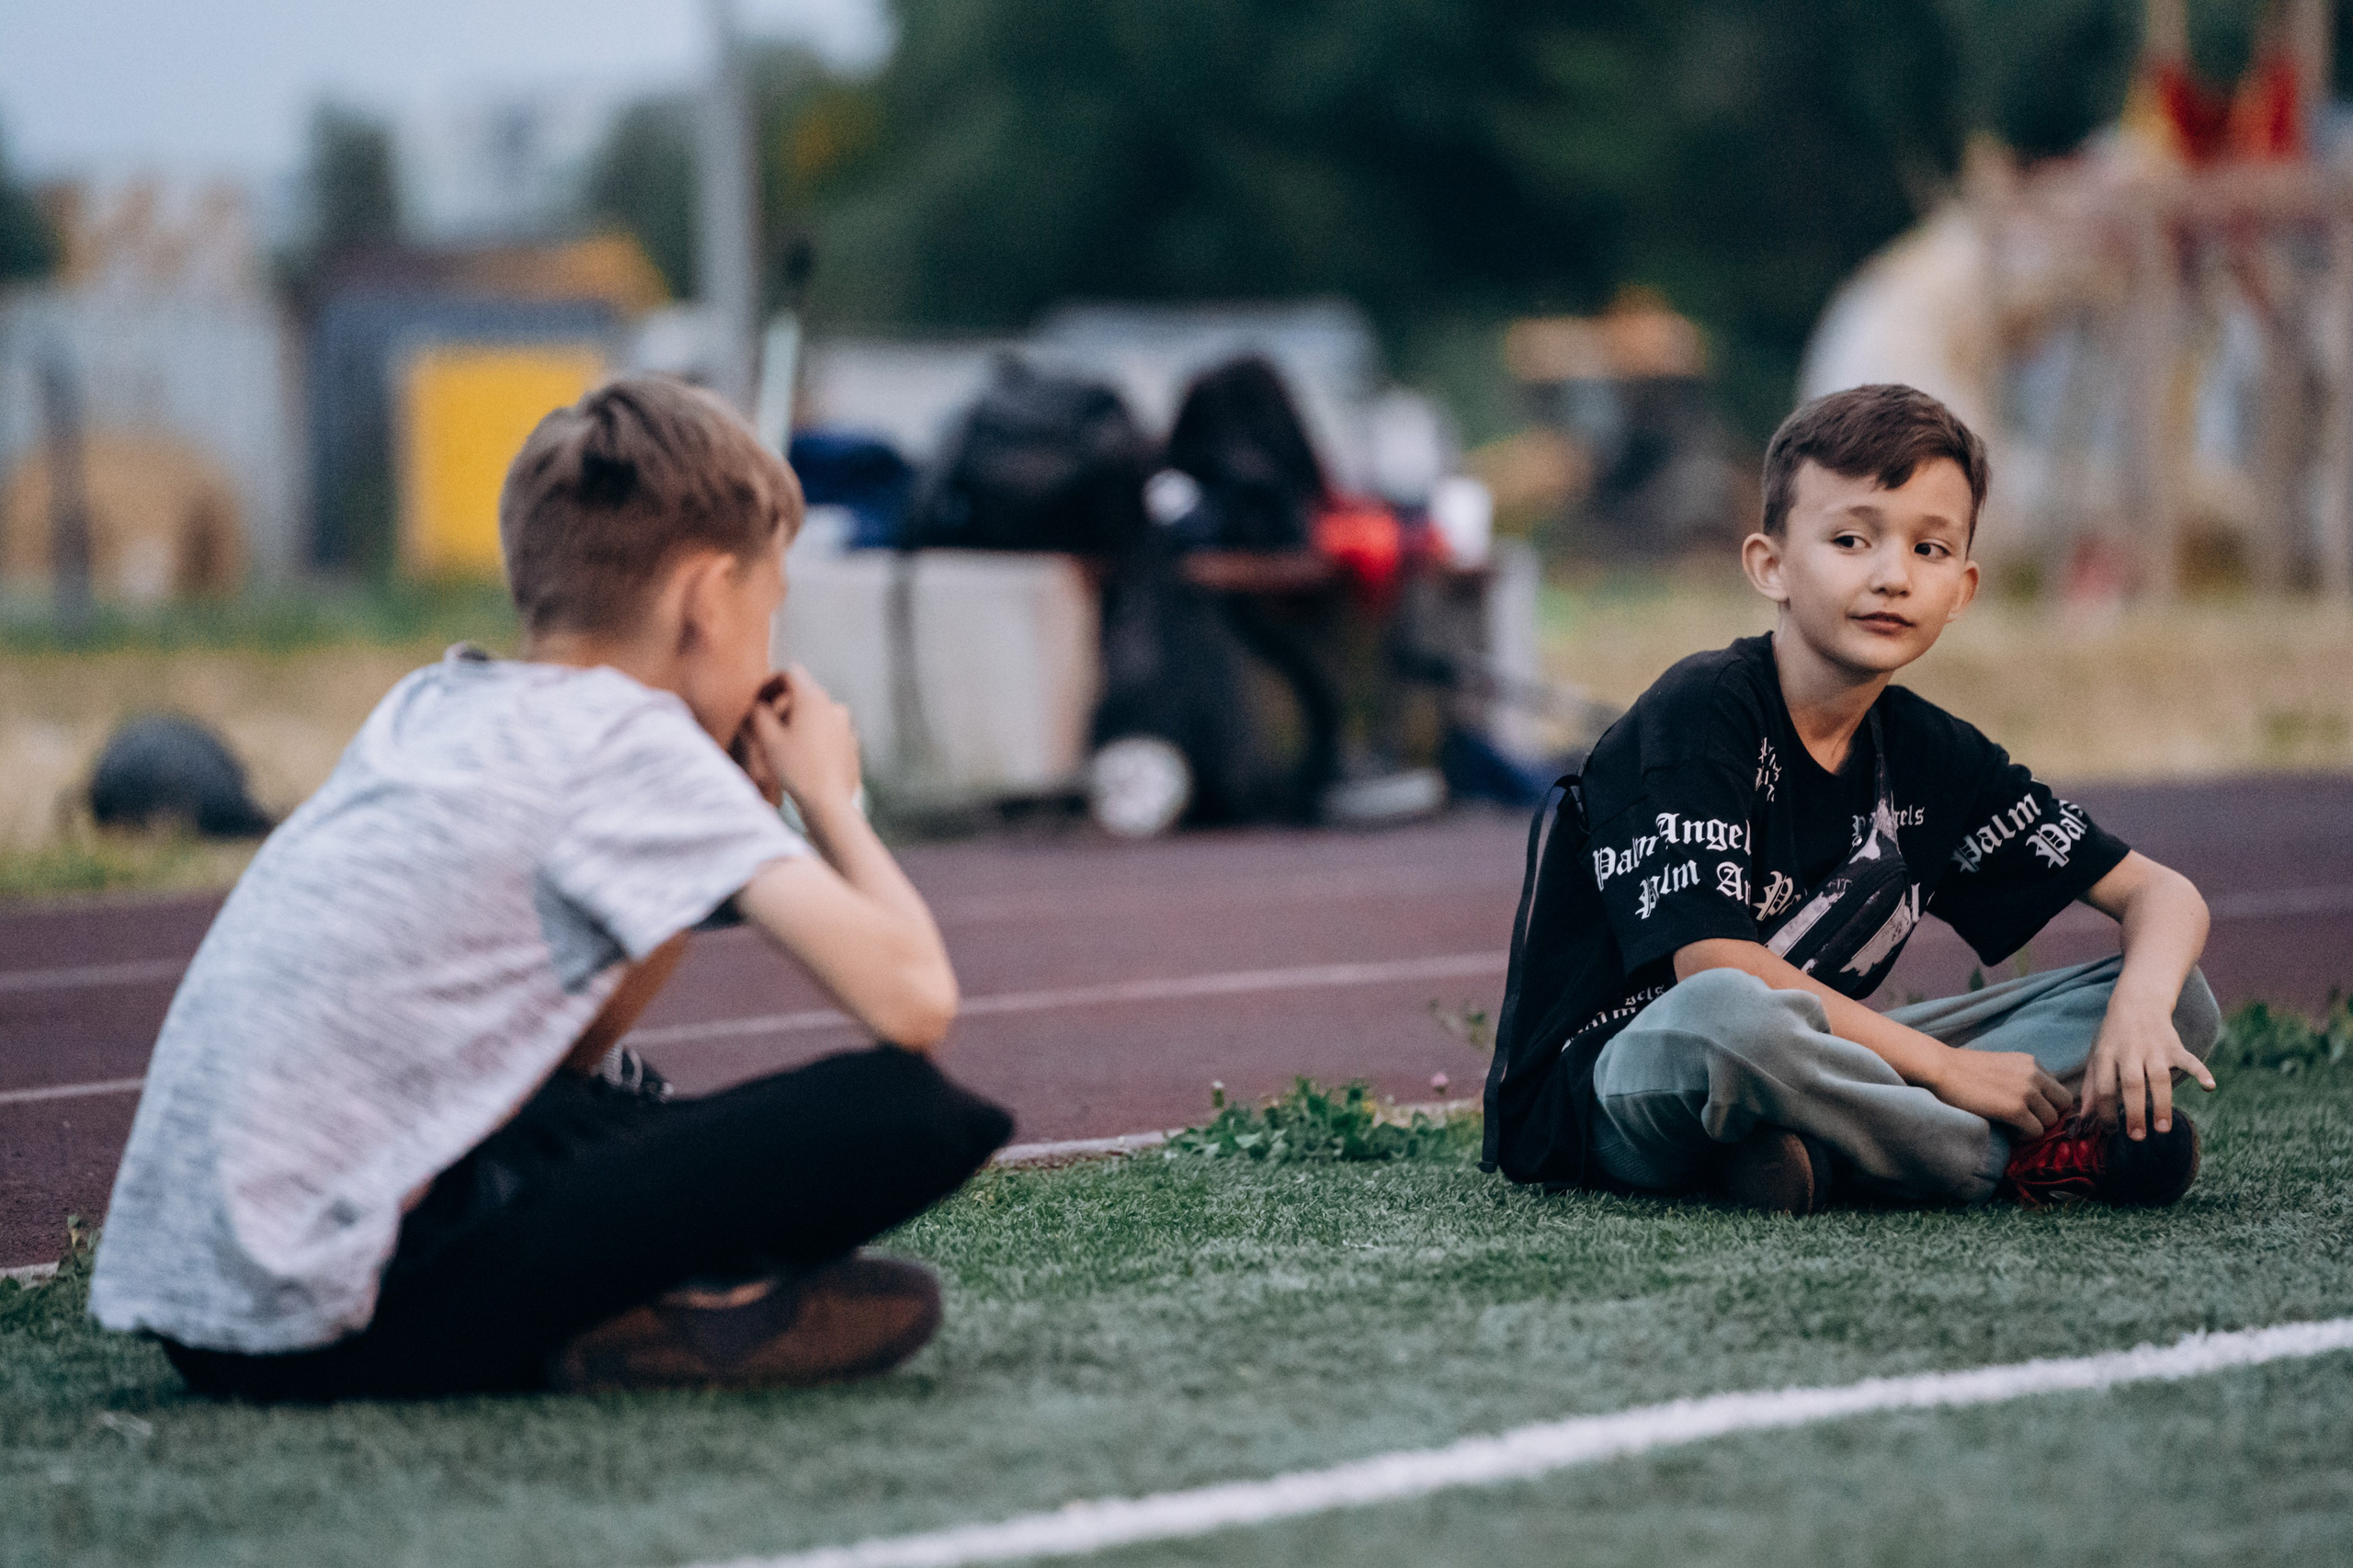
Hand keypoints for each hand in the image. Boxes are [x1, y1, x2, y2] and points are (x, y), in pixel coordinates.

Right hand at [733, 666, 861, 814]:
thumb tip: (758, 703)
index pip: (790, 674)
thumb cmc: (796, 769)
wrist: (828, 802)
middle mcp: (833, 707)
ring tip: (783, 746)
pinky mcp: (851, 743)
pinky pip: (828, 732)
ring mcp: (846, 726)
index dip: (771, 684)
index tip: (759, 699)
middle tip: (766, 727)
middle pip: (804, 694)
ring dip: (798, 722)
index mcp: (813, 699)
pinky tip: (802, 758)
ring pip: (816, 714)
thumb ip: (759, 713)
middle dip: (784, 705)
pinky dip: (813, 737)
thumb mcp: (767, 739)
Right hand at [1924, 1047, 2073, 1138]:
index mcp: (2031, 1063)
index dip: (2047, 1103)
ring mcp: (2026, 1092)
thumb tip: (2035, 1101)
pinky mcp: (2015, 1109)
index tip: (2030, 1111)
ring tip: (2014, 1127)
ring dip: (2034, 1127)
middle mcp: (2034, 1075)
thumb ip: (2022, 1077)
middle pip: (2062, 1105)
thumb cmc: (1963, 1069)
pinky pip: (2035, 1131)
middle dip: (2046, 1115)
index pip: (2058, 1089)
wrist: (1941, 1068)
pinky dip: (2024, 1136)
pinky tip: (2008, 1131)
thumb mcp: (2001, 1065)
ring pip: (2050, 1121)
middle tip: (2025, 1121)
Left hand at [2077, 999, 2215, 1140]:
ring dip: (2162, 1103)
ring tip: (2162, 1128)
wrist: (2138, 1000)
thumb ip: (2091, 1085)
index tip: (2112, 1131)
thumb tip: (2085, 1117)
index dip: (2106, 1111)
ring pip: (2158, 1077)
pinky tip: (2209, 1086)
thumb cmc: (2115, 1035)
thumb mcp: (2097, 1055)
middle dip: (2134, 1112)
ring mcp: (2153, 1048)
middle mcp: (2129, 1051)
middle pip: (2131, 1084)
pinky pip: (2189, 1059)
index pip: (2104, 1087)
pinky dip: (2200, 1071)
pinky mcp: (2174, 1045)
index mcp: (2106, 1054)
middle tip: (2137, 1136)